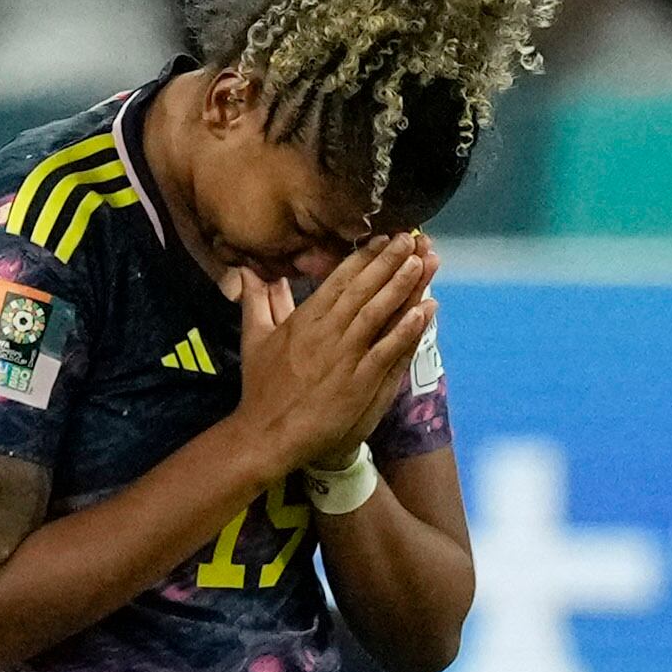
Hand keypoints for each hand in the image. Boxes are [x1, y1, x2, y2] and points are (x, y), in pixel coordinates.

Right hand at [226, 234, 432, 474]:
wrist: (267, 433)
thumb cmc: (262, 388)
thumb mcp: (253, 337)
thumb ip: (256, 300)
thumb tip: (245, 270)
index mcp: (305, 319)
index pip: (340, 280)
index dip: (365, 258)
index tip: (385, 238)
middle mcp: (328, 332)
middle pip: (364, 290)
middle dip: (390, 262)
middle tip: (414, 239)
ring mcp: (345, 356)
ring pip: (379, 314)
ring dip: (403, 287)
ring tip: (424, 263)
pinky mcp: (360, 382)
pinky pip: (388, 350)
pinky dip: (407, 329)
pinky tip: (425, 310)